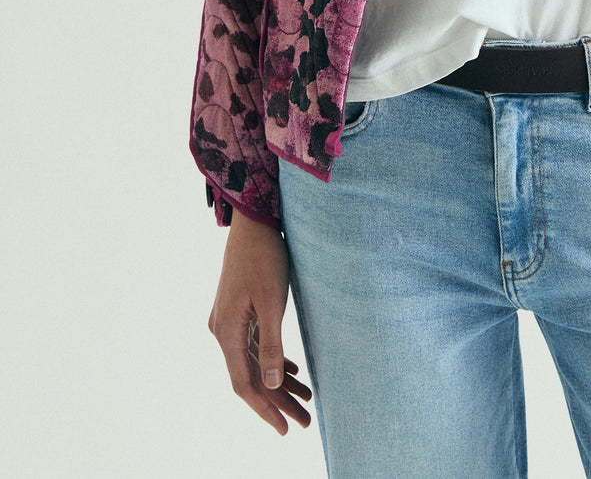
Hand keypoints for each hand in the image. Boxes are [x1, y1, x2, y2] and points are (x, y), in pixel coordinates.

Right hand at [207, 209, 312, 435]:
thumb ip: (272, 343)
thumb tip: (274, 384)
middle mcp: (223, 331)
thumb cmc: (264, 258)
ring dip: (278, 382)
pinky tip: (293, 372)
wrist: (253, 223)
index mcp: (227, 332)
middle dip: (277, 401)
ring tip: (306, 401)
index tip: (284, 429)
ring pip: (255, 362)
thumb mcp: (272, 302)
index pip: (245, 384)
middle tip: (305, 421)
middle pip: (251, 376)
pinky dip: (274, 360)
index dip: (265, 409)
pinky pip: (255, 346)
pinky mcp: (239, 312)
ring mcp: (229, 321)